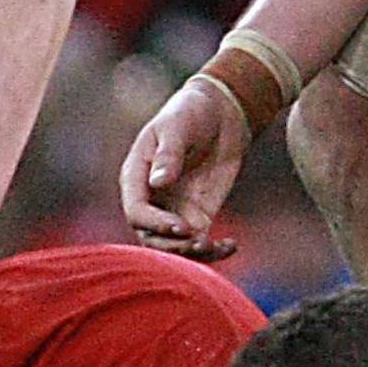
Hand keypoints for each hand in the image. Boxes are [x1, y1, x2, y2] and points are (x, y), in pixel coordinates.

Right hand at [120, 79, 251, 261]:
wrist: (219, 114)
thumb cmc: (190, 113)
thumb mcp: (178, 127)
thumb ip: (168, 154)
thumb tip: (158, 183)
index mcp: (136, 177)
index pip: (136, 211)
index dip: (155, 223)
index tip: (180, 225)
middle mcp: (151, 199)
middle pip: (151, 236)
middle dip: (172, 244)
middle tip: (199, 240)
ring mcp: (173, 210)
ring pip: (173, 246)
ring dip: (192, 253)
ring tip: (215, 245)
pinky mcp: (197, 216)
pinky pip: (199, 242)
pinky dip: (214, 250)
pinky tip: (231, 245)